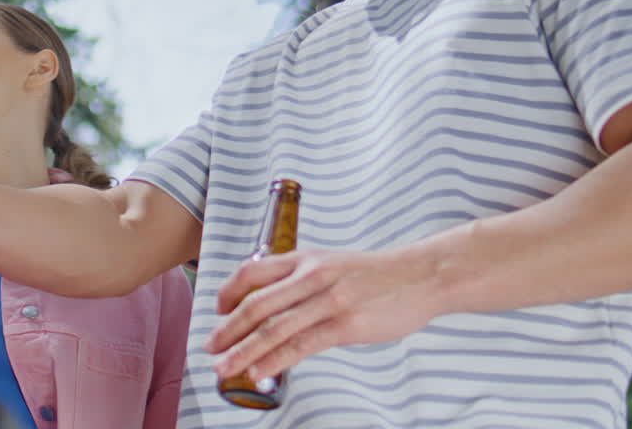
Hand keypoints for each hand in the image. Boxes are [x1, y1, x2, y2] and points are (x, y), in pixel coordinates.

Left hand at [204, 248, 440, 383]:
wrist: (421, 276)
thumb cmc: (376, 275)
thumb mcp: (332, 263)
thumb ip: (302, 278)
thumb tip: (273, 303)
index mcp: (305, 258)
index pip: (253, 271)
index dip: (229, 291)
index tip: (218, 311)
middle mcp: (311, 276)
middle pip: (257, 303)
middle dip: (229, 329)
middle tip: (211, 347)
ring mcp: (327, 300)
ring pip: (274, 328)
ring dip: (243, 350)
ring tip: (224, 367)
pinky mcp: (345, 325)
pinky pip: (301, 346)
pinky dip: (275, 361)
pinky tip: (259, 372)